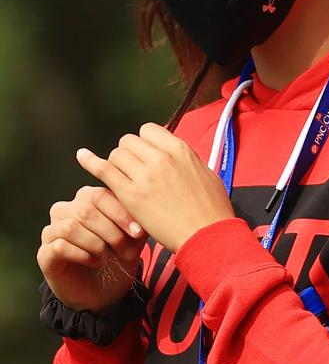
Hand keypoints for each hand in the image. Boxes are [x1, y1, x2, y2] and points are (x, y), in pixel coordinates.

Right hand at [38, 185, 147, 311]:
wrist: (104, 289)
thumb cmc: (118, 255)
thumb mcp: (133, 237)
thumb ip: (137, 220)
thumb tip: (143, 210)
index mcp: (86, 199)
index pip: (99, 195)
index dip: (120, 213)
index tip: (138, 232)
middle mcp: (64, 211)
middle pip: (85, 210)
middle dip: (111, 232)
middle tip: (128, 250)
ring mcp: (51, 231)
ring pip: (70, 227)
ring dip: (96, 244)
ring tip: (109, 256)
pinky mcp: (45, 253)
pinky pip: (59, 246)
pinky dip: (82, 255)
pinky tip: (95, 262)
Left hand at [75, 123, 234, 252]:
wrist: (206, 233)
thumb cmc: (211, 208)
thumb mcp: (206, 173)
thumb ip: (186, 160)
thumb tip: (177, 156)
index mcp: (180, 150)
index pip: (148, 131)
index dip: (144, 142)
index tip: (146, 155)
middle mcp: (160, 157)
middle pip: (129, 141)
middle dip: (129, 153)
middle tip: (133, 171)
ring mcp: (144, 175)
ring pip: (117, 154)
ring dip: (117, 165)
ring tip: (122, 179)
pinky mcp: (130, 195)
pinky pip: (104, 170)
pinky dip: (90, 161)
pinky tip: (82, 156)